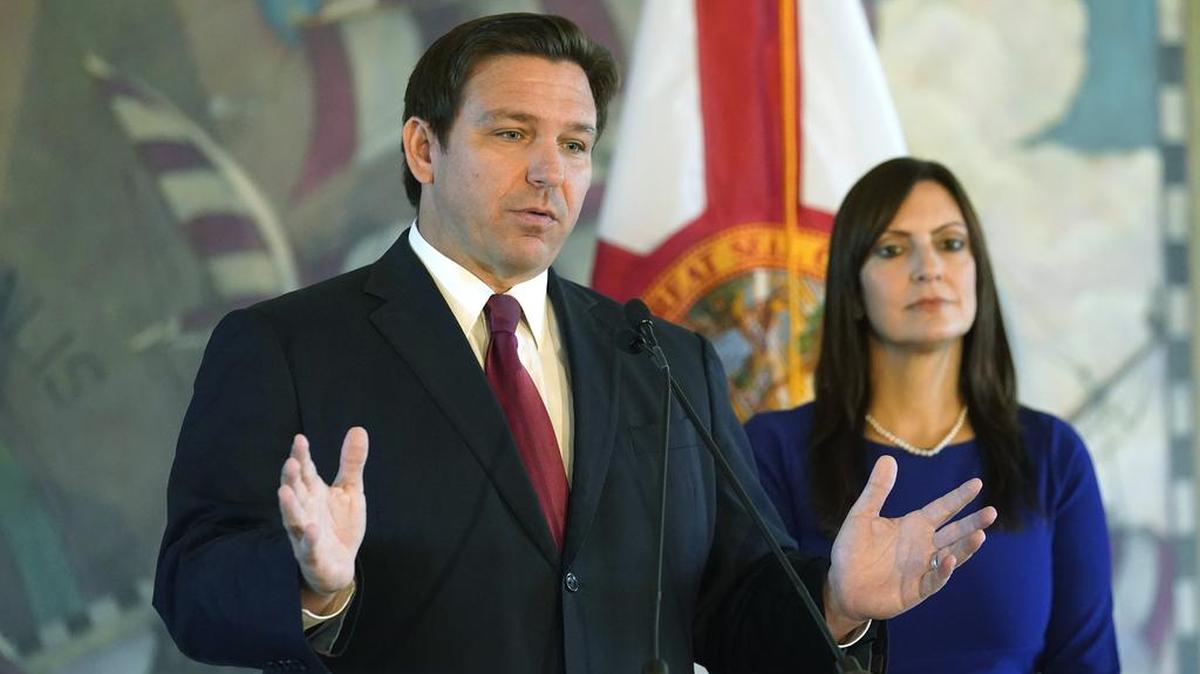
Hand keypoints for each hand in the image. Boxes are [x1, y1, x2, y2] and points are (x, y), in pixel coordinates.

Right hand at [278, 427, 368, 605]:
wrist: (339, 565)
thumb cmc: (340, 524)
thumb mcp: (350, 490)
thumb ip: (351, 463)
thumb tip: (358, 428)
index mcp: (313, 492)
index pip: (305, 471)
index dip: (301, 456)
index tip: (300, 439)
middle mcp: (305, 510)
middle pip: (295, 491)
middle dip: (291, 478)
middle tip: (290, 462)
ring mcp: (305, 533)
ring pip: (293, 518)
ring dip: (289, 506)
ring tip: (285, 491)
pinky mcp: (312, 555)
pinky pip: (309, 546)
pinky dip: (310, 538)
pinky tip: (312, 528)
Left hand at [825, 455, 996, 625]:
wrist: (841, 585)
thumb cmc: (853, 549)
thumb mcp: (862, 515)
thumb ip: (877, 489)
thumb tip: (888, 458)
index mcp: (914, 526)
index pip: (942, 508)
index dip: (959, 497)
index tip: (977, 483)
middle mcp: (923, 546)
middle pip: (954, 532)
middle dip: (973, 523)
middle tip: (992, 512)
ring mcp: (922, 568)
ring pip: (951, 556)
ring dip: (965, 547)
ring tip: (979, 535)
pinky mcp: (915, 590)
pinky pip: (934, 580)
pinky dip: (942, 571)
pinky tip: (948, 559)